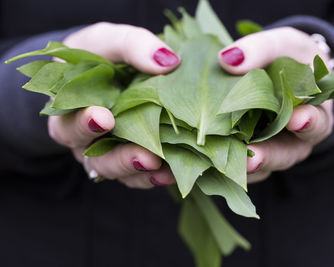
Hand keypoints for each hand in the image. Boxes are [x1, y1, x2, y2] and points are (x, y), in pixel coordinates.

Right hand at [48, 22, 179, 188]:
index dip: (83, 123)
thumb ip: (130, 45)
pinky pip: (136, 175)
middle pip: (92, 156)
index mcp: (68, 107)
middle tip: (142, 156)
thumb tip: (167, 61)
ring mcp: (106, 150)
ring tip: (160, 167)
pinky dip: (153, 176)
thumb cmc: (101, 56)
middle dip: (117, 158)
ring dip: (138, 171)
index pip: (68, 121)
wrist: (109, 71)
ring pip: (116, 171)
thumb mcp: (109, 41)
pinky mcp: (128, 158)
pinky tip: (171, 172)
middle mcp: (83, 136)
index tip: (103, 117)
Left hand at [218, 27, 333, 182]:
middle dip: (268, 156)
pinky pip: (231, 163)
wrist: (276, 73)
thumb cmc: (288, 59)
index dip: (309, 123)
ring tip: (222, 165)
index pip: (316, 122)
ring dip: (237, 166)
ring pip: (255, 165)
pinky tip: (200, 161)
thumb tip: (227, 58)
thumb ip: (263, 49)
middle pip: (283, 154)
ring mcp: (266, 150)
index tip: (298, 119)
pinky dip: (218, 163)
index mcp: (312, 113)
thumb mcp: (283, 45)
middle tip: (253, 158)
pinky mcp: (241, 154)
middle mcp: (291, 140)